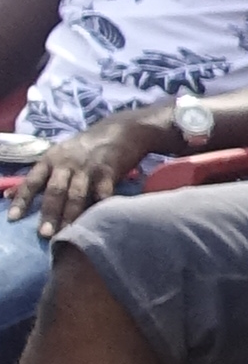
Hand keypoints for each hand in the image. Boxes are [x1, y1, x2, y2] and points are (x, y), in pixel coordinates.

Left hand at [16, 108, 160, 230]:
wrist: (120, 130)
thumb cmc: (84, 147)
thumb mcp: (56, 156)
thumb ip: (36, 177)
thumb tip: (6, 195)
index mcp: (51, 159)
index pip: (32, 181)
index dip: (22, 199)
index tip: (13, 218)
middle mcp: (67, 163)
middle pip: (55, 190)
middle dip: (49, 212)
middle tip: (44, 234)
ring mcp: (88, 168)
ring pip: (77, 195)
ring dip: (71, 215)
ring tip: (67, 234)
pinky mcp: (109, 172)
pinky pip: (102, 194)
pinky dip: (99, 208)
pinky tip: (97, 222)